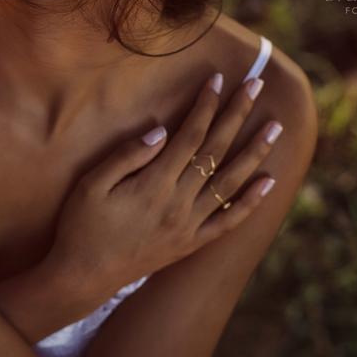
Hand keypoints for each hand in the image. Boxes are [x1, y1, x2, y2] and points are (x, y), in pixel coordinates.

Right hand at [42, 73, 282, 304]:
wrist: (83, 277)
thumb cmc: (80, 225)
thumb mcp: (91, 184)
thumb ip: (127, 155)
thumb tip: (162, 130)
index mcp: (154, 184)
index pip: (189, 136)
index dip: (206, 105)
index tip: (218, 80)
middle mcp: (178, 204)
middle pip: (216, 151)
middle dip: (237, 115)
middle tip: (257, 86)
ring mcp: (188, 225)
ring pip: (230, 183)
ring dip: (255, 152)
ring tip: (276, 127)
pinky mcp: (190, 243)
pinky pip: (229, 222)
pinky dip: (251, 202)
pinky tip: (267, 182)